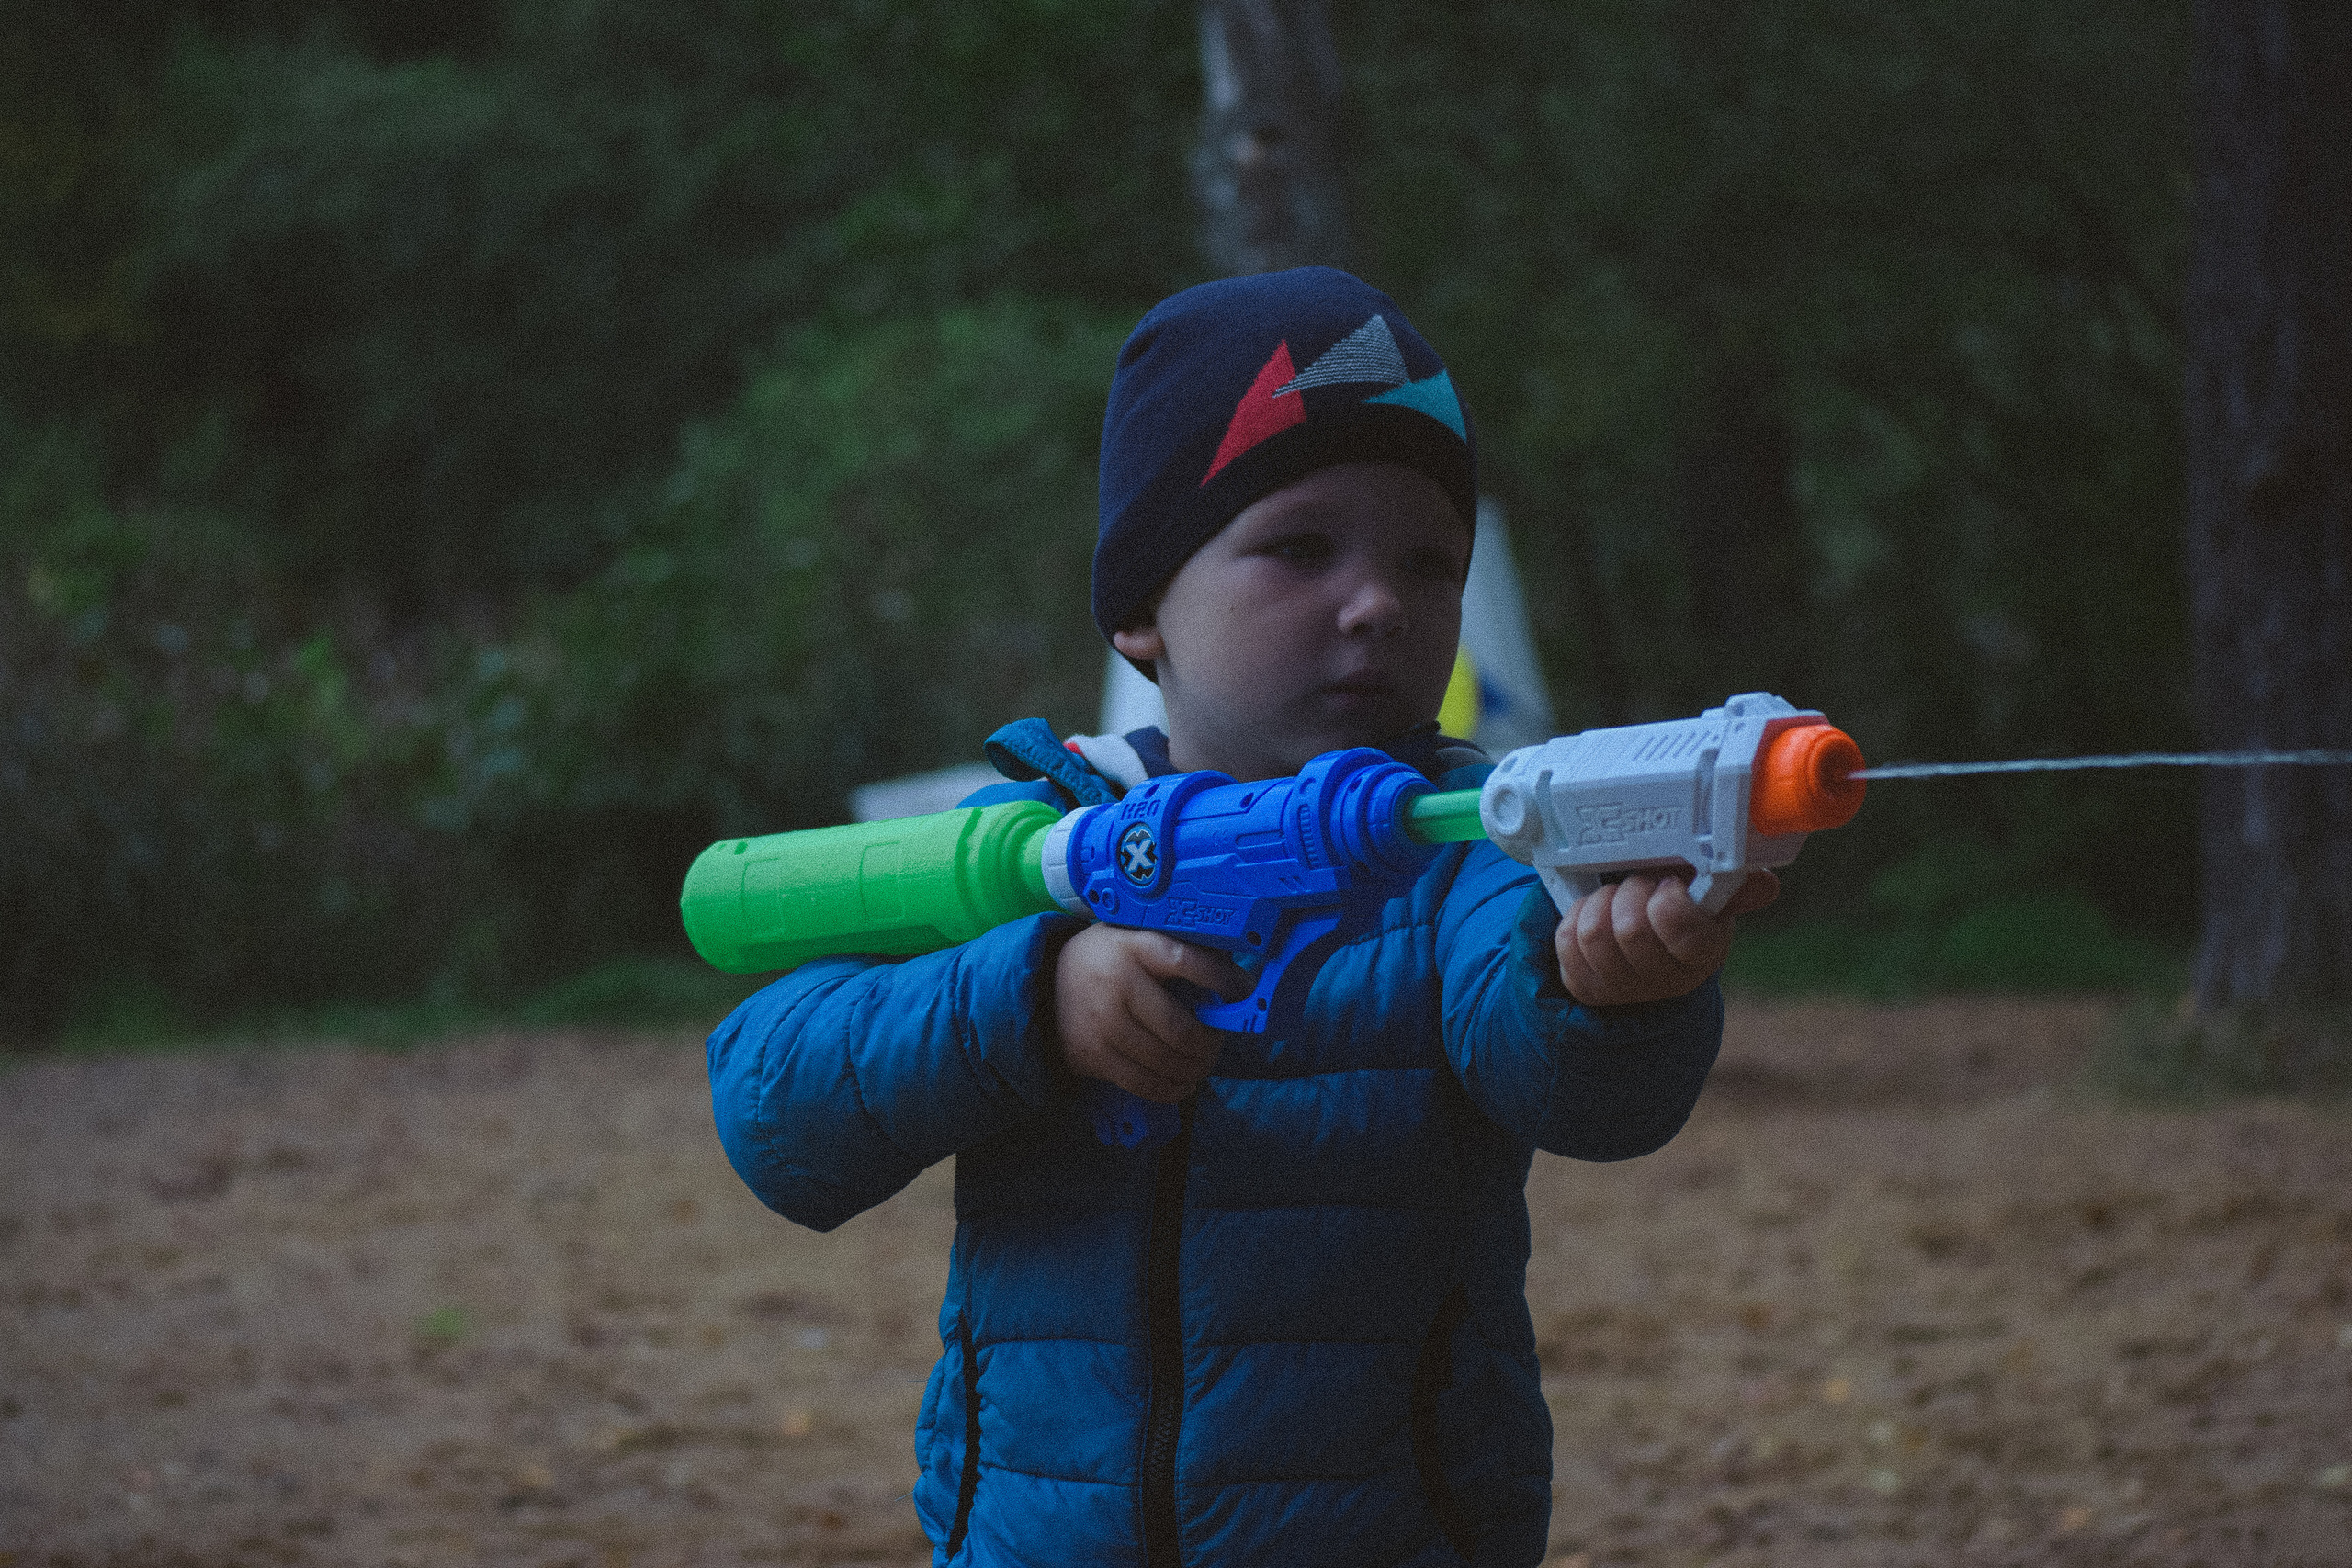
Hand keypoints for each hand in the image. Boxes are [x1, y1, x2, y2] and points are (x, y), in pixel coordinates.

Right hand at [1053, 925, 1251, 1102]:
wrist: (1046, 982)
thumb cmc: (1109, 959)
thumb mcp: (1138, 939)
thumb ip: (1180, 951)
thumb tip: (1237, 980)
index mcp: (1133, 947)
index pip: (1185, 961)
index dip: (1221, 979)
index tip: (1244, 991)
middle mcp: (1116, 985)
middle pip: (1180, 1028)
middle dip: (1210, 1043)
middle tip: (1218, 1042)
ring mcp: (1102, 1024)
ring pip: (1165, 1061)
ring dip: (1195, 1069)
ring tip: (1203, 1063)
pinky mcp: (1092, 1055)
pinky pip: (1143, 1083)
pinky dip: (1172, 1089)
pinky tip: (1183, 1083)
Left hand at [1555, 869, 1779, 1007]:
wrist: (1642, 944)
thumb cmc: (1677, 908)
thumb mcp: (1707, 897)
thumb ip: (1731, 887)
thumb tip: (1763, 884)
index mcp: (1705, 953)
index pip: (1679, 926)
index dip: (1666, 896)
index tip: (1668, 883)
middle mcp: (1668, 982)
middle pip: (1629, 928)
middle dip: (1628, 892)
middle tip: (1637, 885)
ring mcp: (1625, 991)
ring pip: (1593, 933)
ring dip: (1599, 903)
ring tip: (1614, 898)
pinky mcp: (1588, 989)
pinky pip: (1567, 943)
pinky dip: (1574, 918)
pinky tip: (1593, 916)